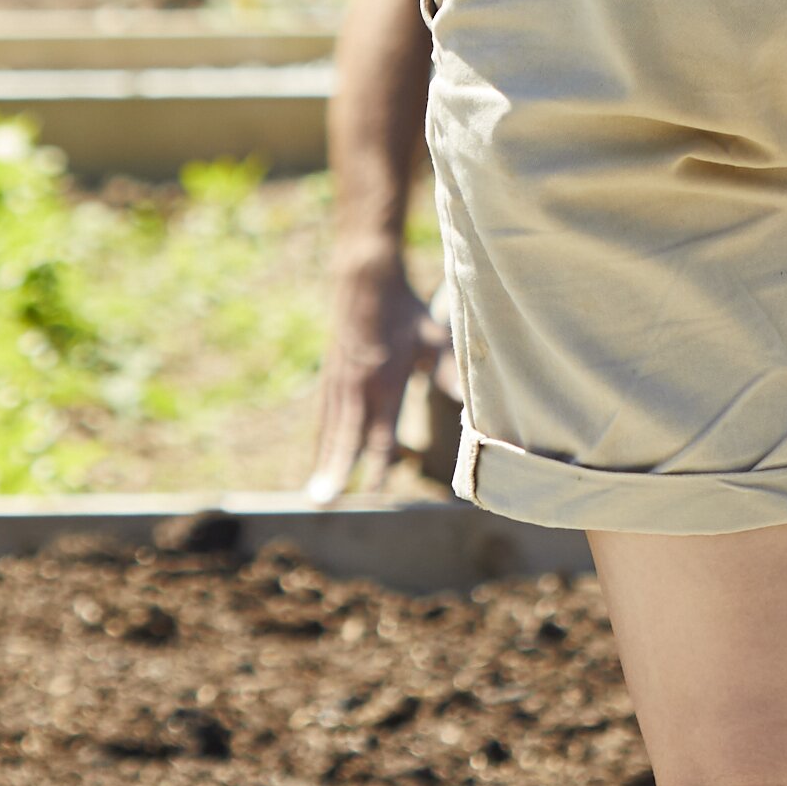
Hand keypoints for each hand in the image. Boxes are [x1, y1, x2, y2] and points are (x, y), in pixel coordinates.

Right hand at [302, 244, 448, 503]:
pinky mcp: (331, 378)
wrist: (365, 282)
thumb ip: (449, 371)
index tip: (374, 493)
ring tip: (316, 496)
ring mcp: (339, 383)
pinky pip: (325, 418)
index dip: (378, 464)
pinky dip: (321, 442)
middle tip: (323, 502)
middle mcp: (357, 387)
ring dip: (324, 464)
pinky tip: (319, 462)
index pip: (382, 432)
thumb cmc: (406, 314)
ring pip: (331, 431)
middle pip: (347, 438)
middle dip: (336, 472)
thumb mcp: (433, 338)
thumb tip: (470, 401)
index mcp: (385, 381)